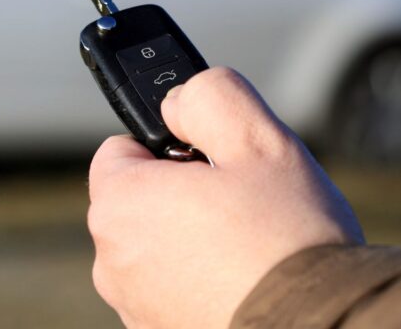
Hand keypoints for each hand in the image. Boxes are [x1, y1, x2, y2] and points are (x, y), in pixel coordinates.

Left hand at [88, 67, 363, 328]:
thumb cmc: (288, 242)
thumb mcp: (257, 137)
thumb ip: (208, 96)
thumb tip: (178, 102)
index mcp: (119, 204)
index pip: (121, 147)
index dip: (172, 145)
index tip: (213, 162)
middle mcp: (111, 260)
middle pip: (141, 199)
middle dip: (185, 193)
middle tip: (243, 203)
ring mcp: (133, 305)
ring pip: (160, 247)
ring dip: (195, 240)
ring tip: (252, 247)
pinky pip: (174, 290)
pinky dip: (203, 282)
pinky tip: (247, 284)